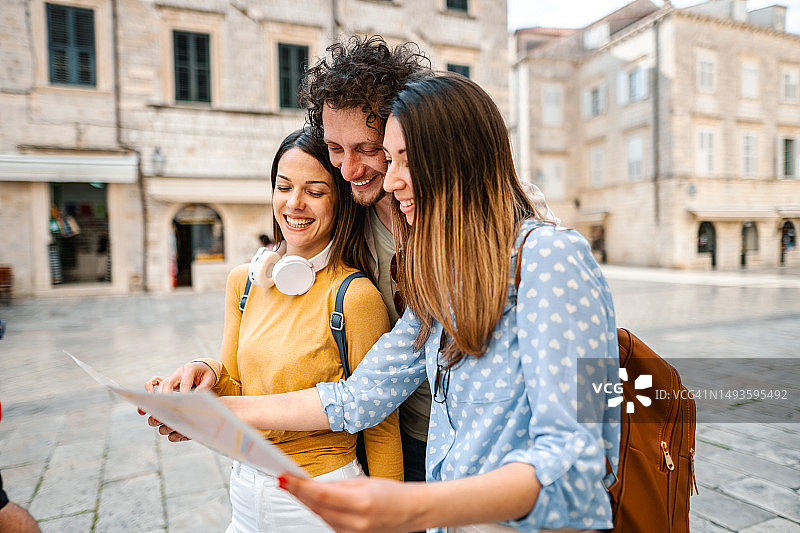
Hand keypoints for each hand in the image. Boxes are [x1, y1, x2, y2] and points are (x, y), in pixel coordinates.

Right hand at [137, 363, 214, 441]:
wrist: (203, 367)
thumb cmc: (207, 374)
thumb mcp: (210, 379)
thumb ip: (204, 387)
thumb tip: (196, 397)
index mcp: (189, 370)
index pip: (184, 383)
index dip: (183, 394)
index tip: (182, 406)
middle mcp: (178, 372)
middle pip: (168, 383)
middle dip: (166, 397)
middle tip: (165, 410)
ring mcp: (171, 376)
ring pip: (161, 385)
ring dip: (156, 397)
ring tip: (153, 410)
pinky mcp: (167, 380)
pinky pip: (154, 382)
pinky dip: (149, 389)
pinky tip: (146, 402)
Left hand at [278, 473, 423, 532]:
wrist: (411, 512)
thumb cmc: (392, 494)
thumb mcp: (366, 482)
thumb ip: (339, 486)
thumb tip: (315, 485)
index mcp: (361, 502)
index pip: (321, 495)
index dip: (300, 486)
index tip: (285, 477)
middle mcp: (356, 521)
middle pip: (317, 508)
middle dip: (298, 493)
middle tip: (283, 479)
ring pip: (321, 517)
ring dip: (306, 502)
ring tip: (293, 486)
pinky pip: (330, 524)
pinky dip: (319, 512)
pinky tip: (312, 501)